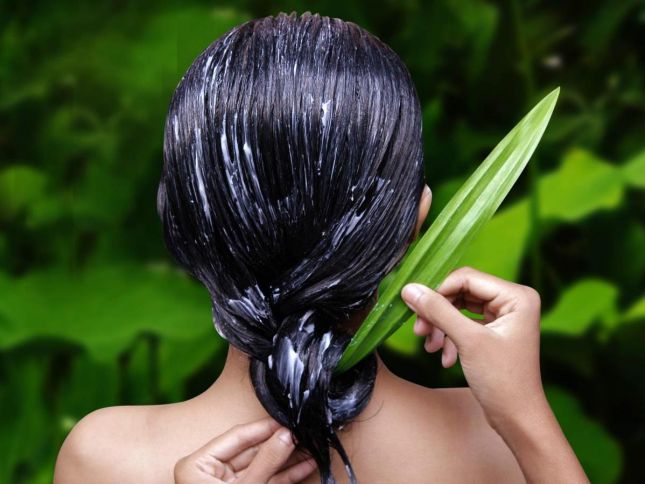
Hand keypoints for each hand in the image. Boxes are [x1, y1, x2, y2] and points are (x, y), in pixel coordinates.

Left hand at [174, 417, 316, 483]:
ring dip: (286, 459)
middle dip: (279, 444)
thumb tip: (286, 434)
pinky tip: (305, 466)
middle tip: (302, 433)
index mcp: (196, 465)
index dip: (263, 428)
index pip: (236, 437)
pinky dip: (284, 475)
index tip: (285, 420)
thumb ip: (266, 461)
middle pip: (250, 450)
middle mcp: (209, 473)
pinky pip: (266, 480)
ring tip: (310, 448)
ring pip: (261, 465)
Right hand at [400, 266, 544, 427]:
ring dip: (441, 326)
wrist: (517, 418)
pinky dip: (450, 337)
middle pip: (461, 292)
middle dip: (439, 312)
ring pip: (459, 308)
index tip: (417, 307)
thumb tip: (410, 289)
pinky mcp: (494, 331)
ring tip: (431, 346)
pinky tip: (445, 357)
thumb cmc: (502, 380)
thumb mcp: (467, 341)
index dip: (439, 291)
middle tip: (420, 330)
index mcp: (517, 296)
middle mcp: (513, 301)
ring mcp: (504, 316)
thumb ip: (438, 311)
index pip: (467, 278)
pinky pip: (464, 323)